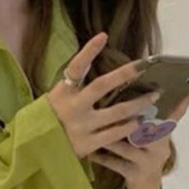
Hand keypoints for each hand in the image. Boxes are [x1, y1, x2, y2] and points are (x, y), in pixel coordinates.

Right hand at [46, 33, 160, 159]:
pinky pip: (115, 133)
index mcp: (62, 93)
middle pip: (102, 86)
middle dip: (125, 74)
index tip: (103, 36)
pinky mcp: (88, 144)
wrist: (35, 151)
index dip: (88, 51)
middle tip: (144, 67)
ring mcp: (82, 126)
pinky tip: (141, 121)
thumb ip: (72, 87)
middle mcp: (73, 107)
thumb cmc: (48, 121)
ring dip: (138, 103)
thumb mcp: (54, 99)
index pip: (76, 68)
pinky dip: (130, 126)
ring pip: (117, 112)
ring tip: (153, 97)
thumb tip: (91, 66)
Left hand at [89, 86, 188, 188]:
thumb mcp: (150, 134)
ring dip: (112, 139)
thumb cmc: (143, 150)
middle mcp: (160, 146)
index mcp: (164, 132)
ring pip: (129, 147)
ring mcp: (149, 162)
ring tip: (97, 130)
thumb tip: (142, 85)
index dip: (183, 100)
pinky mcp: (136, 174)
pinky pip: (117, 164)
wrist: (146, 185)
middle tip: (121, 107)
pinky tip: (91, 153)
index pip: (176, 113)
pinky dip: (103, 159)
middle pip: (150, 130)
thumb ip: (146, 115)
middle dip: (135, 118)